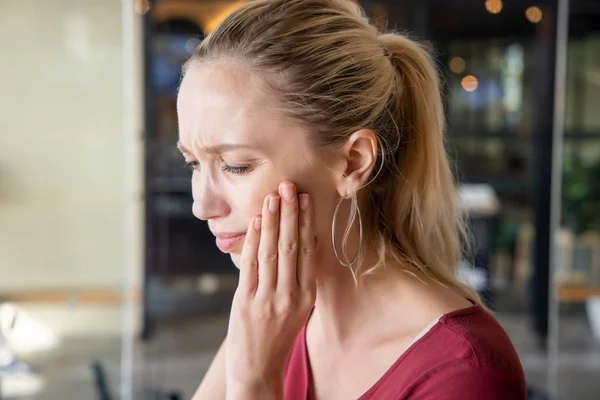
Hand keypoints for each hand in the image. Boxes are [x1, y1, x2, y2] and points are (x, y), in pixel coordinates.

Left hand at [225, 182, 316, 399]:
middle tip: (289, 187)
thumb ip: (299, 279)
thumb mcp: (298, 309)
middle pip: (291, 246)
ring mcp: (267, 299)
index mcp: (307, 296)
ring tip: (272, 197)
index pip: (307, 251)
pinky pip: (250, 265)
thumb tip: (301, 242)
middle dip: (289, 214)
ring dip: (271, 221)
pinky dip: (253, 241)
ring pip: (271, 251)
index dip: (305, 223)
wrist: (258, 369)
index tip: (304, 200)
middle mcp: (290, 296)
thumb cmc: (278, 336)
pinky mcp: (246, 302)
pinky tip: (255, 222)